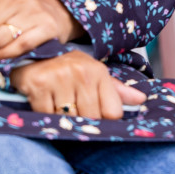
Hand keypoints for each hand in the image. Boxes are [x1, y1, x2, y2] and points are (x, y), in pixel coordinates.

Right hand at [10, 51, 145, 119]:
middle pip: (91, 118)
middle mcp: (82, 73)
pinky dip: (45, 115)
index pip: (112, 112)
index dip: (105, 122)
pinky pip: (46, 115)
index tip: (96, 121)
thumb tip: (141, 100)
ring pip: (69, 119)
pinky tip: (44, 103)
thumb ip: (116, 90)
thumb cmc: (67, 67)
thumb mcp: (93, 74)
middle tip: (72, 112)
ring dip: (63, 119)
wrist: (33, 51)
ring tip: (58, 106)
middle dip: (82, 121)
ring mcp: (60, 78)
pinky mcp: (39, 85)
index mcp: (99, 72)